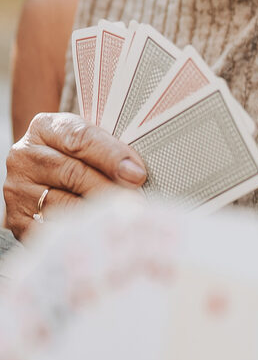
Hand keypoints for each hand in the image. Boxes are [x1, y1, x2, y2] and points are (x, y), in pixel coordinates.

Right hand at [3, 113, 146, 240]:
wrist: (40, 173)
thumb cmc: (75, 154)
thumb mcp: (87, 139)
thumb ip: (109, 148)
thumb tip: (137, 173)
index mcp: (45, 127)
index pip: (80, 138)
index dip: (112, 156)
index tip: (137, 174)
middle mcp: (25, 157)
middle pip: (73, 173)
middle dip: (110, 188)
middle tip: (138, 201)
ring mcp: (18, 190)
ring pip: (64, 204)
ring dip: (97, 212)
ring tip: (124, 217)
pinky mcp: (18, 220)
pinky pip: (52, 229)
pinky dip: (79, 231)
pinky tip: (99, 231)